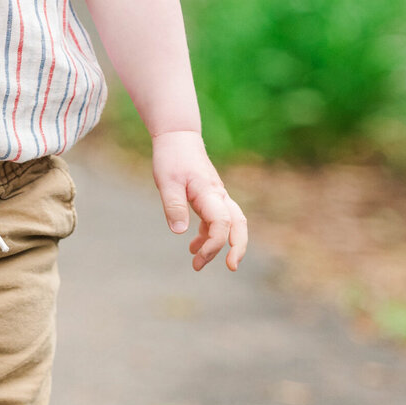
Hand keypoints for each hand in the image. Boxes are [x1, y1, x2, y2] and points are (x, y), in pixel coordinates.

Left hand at [151, 129, 247, 271]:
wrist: (178, 137)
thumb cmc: (172, 158)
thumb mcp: (166, 181)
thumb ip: (174, 205)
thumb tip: (179, 232)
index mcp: (209, 193)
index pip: (221, 223)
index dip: (214, 243)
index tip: (198, 256)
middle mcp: (218, 196)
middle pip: (239, 224)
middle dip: (238, 248)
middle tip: (231, 267)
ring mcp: (216, 196)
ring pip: (230, 224)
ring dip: (219, 245)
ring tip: (197, 263)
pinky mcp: (209, 197)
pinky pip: (215, 220)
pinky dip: (208, 235)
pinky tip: (193, 246)